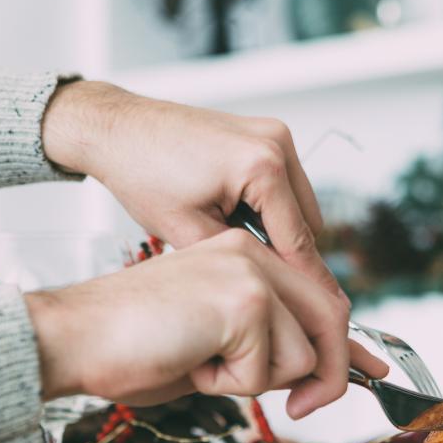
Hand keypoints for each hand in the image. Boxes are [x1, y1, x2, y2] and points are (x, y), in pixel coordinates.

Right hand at [24, 230, 387, 417]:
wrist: (73, 338)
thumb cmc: (131, 346)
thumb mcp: (215, 347)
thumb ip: (265, 348)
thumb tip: (318, 376)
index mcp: (245, 254)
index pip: (318, 296)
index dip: (348, 342)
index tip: (374, 371)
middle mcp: (253, 252)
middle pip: (331, 320)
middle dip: (324, 376)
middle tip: (300, 408)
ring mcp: (250, 271)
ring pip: (301, 354)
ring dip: (254, 381)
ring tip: (199, 361)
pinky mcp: (243, 300)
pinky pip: (269, 370)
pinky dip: (231, 385)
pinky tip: (190, 361)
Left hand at [41, 81, 343, 300]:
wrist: (118, 130)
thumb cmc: (141, 173)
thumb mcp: (191, 233)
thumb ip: (243, 261)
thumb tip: (279, 288)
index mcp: (262, 166)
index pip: (298, 241)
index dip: (308, 283)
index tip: (325, 313)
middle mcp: (276, 143)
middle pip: (308, 223)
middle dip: (289, 255)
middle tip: (261, 285)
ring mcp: (273, 134)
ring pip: (299, 205)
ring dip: (280, 231)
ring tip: (238, 248)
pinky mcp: (265, 134)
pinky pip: (284, 185)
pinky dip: (269, 208)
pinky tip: (235, 220)